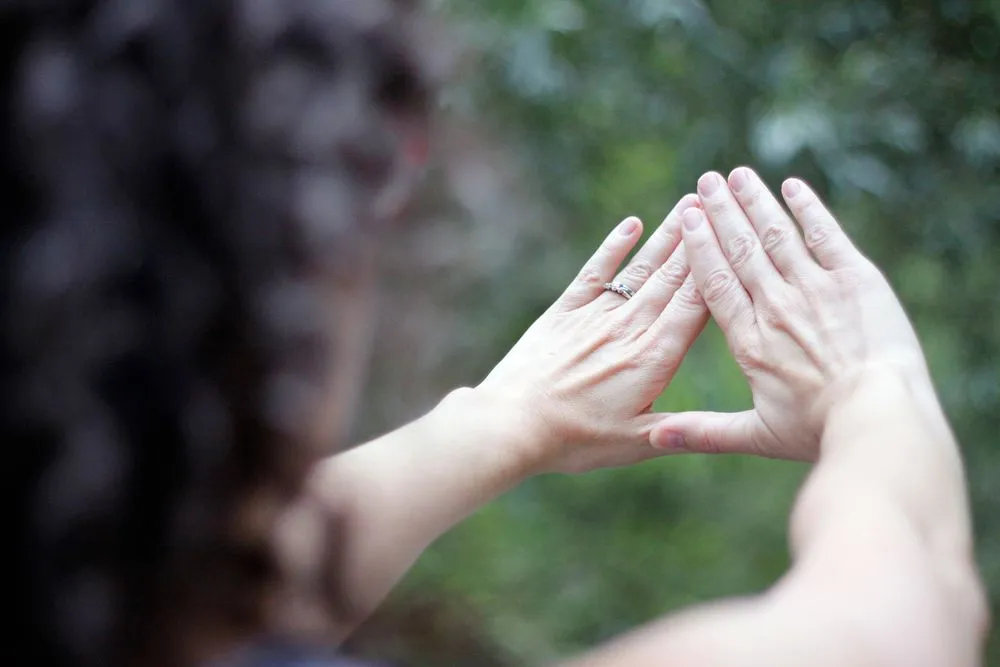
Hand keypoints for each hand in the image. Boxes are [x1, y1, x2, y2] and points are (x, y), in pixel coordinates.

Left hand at [477, 196, 709, 474]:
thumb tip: (719, 426)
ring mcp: (595, 317)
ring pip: (640, 269)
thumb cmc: (574, 441)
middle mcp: (628, 329)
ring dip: (665, 236)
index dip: (717, 270)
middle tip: (720, 203)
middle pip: (672, 278)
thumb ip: (679, 429)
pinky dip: (612, 246)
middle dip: (699, 240)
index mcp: (653, 359)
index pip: (695, 306)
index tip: (736, 238)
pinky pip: (595, 272)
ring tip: (687, 204)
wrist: (512, 424)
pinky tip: (630, 224)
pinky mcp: (563, 312)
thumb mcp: (635, 444)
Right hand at [650, 168, 933, 460]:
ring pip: (777, 235)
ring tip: (737, 175)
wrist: (878, 415)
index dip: (700, 246)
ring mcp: (815, 288)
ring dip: (755, 202)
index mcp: (749, 340)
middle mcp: (775, 306)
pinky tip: (793, 187)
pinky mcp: (855, 279)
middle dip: (722, 212)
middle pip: (741, 250)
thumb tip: (655, 438)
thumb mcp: (757, 435)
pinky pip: (825, 234)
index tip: (687, 219)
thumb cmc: (818, 431)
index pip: (715, 283)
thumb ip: (704, 431)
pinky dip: (808, 208)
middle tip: (705, 181)